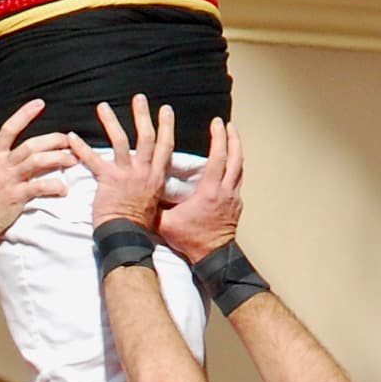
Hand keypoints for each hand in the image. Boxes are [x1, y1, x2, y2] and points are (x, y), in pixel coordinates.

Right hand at [0, 100, 75, 244]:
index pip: (9, 129)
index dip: (24, 115)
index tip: (39, 104)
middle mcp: (2, 166)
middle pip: (31, 145)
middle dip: (52, 141)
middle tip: (68, 140)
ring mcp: (9, 180)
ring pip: (37, 162)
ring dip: (58, 159)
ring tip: (72, 160)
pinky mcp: (16, 197)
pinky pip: (39, 187)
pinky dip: (53, 187)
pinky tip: (63, 188)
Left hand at [71, 95, 177, 239]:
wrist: (128, 237)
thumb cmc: (140, 225)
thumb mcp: (155, 204)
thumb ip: (152, 187)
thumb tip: (153, 183)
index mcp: (156, 177)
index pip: (165, 146)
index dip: (166, 127)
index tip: (165, 110)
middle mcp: (144, 172)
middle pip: (147, 137)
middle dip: (143, 115)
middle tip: (138, 98)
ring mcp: (127, 175)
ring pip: (122, 141)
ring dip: (112, 122)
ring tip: (103, 106)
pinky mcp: (108, 180)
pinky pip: (93, 160)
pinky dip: (81, 148)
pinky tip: (71, 136)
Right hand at [156, 114, 246, 264]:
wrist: (213, 258)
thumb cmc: (192, 241)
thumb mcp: (166, 223)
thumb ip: (154, 207)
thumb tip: (140, 194)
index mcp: (209, 191)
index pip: (218, 157)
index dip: (218, 137)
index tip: (217, 123)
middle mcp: (225, 191)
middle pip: (235, 158)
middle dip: (232, 139)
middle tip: (228, 125)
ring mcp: (233, 198)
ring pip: (240, 169)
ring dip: (236, 152)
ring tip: (232, 140)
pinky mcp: (236, 206)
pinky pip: (237, 181)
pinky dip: (234, 169)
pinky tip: (229, 168)